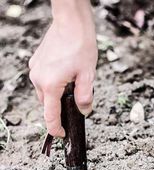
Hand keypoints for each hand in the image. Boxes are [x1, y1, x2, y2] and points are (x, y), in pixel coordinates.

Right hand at [29, 2, 97, 136]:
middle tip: (76, 101)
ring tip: (72, 83)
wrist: (71, 22)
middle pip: (48, 104)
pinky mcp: (36, 63)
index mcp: (51, 85)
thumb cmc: (80, 45)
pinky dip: (53, 84)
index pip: (51, 116)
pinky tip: (65, 74)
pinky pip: (43, 81)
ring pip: (45, 93)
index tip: (62, 135)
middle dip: (60, 108)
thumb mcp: (88, 75)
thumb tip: (84, 111)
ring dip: (57, 95)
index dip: (56, 128)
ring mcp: (35, 70)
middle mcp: (38, 79)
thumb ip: (85, 97)